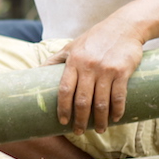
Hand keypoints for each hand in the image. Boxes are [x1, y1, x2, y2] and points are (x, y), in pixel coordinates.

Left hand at [48, 17, 144, 133]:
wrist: (123, 26)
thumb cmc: (94, 38)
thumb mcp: (71, 46)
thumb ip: (55, 60)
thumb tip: (35, 72)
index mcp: (73, 61)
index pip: (64, 89)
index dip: (62, 108)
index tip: (62, 121)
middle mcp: (88, 66)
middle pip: (82, 100)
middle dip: (80, 119)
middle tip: (79, 131)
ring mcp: (106, 69)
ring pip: (101, 102)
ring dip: (101, 120)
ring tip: (100, 129)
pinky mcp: (122, 71)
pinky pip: (119, 96)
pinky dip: (117, 110)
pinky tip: (116, 118)